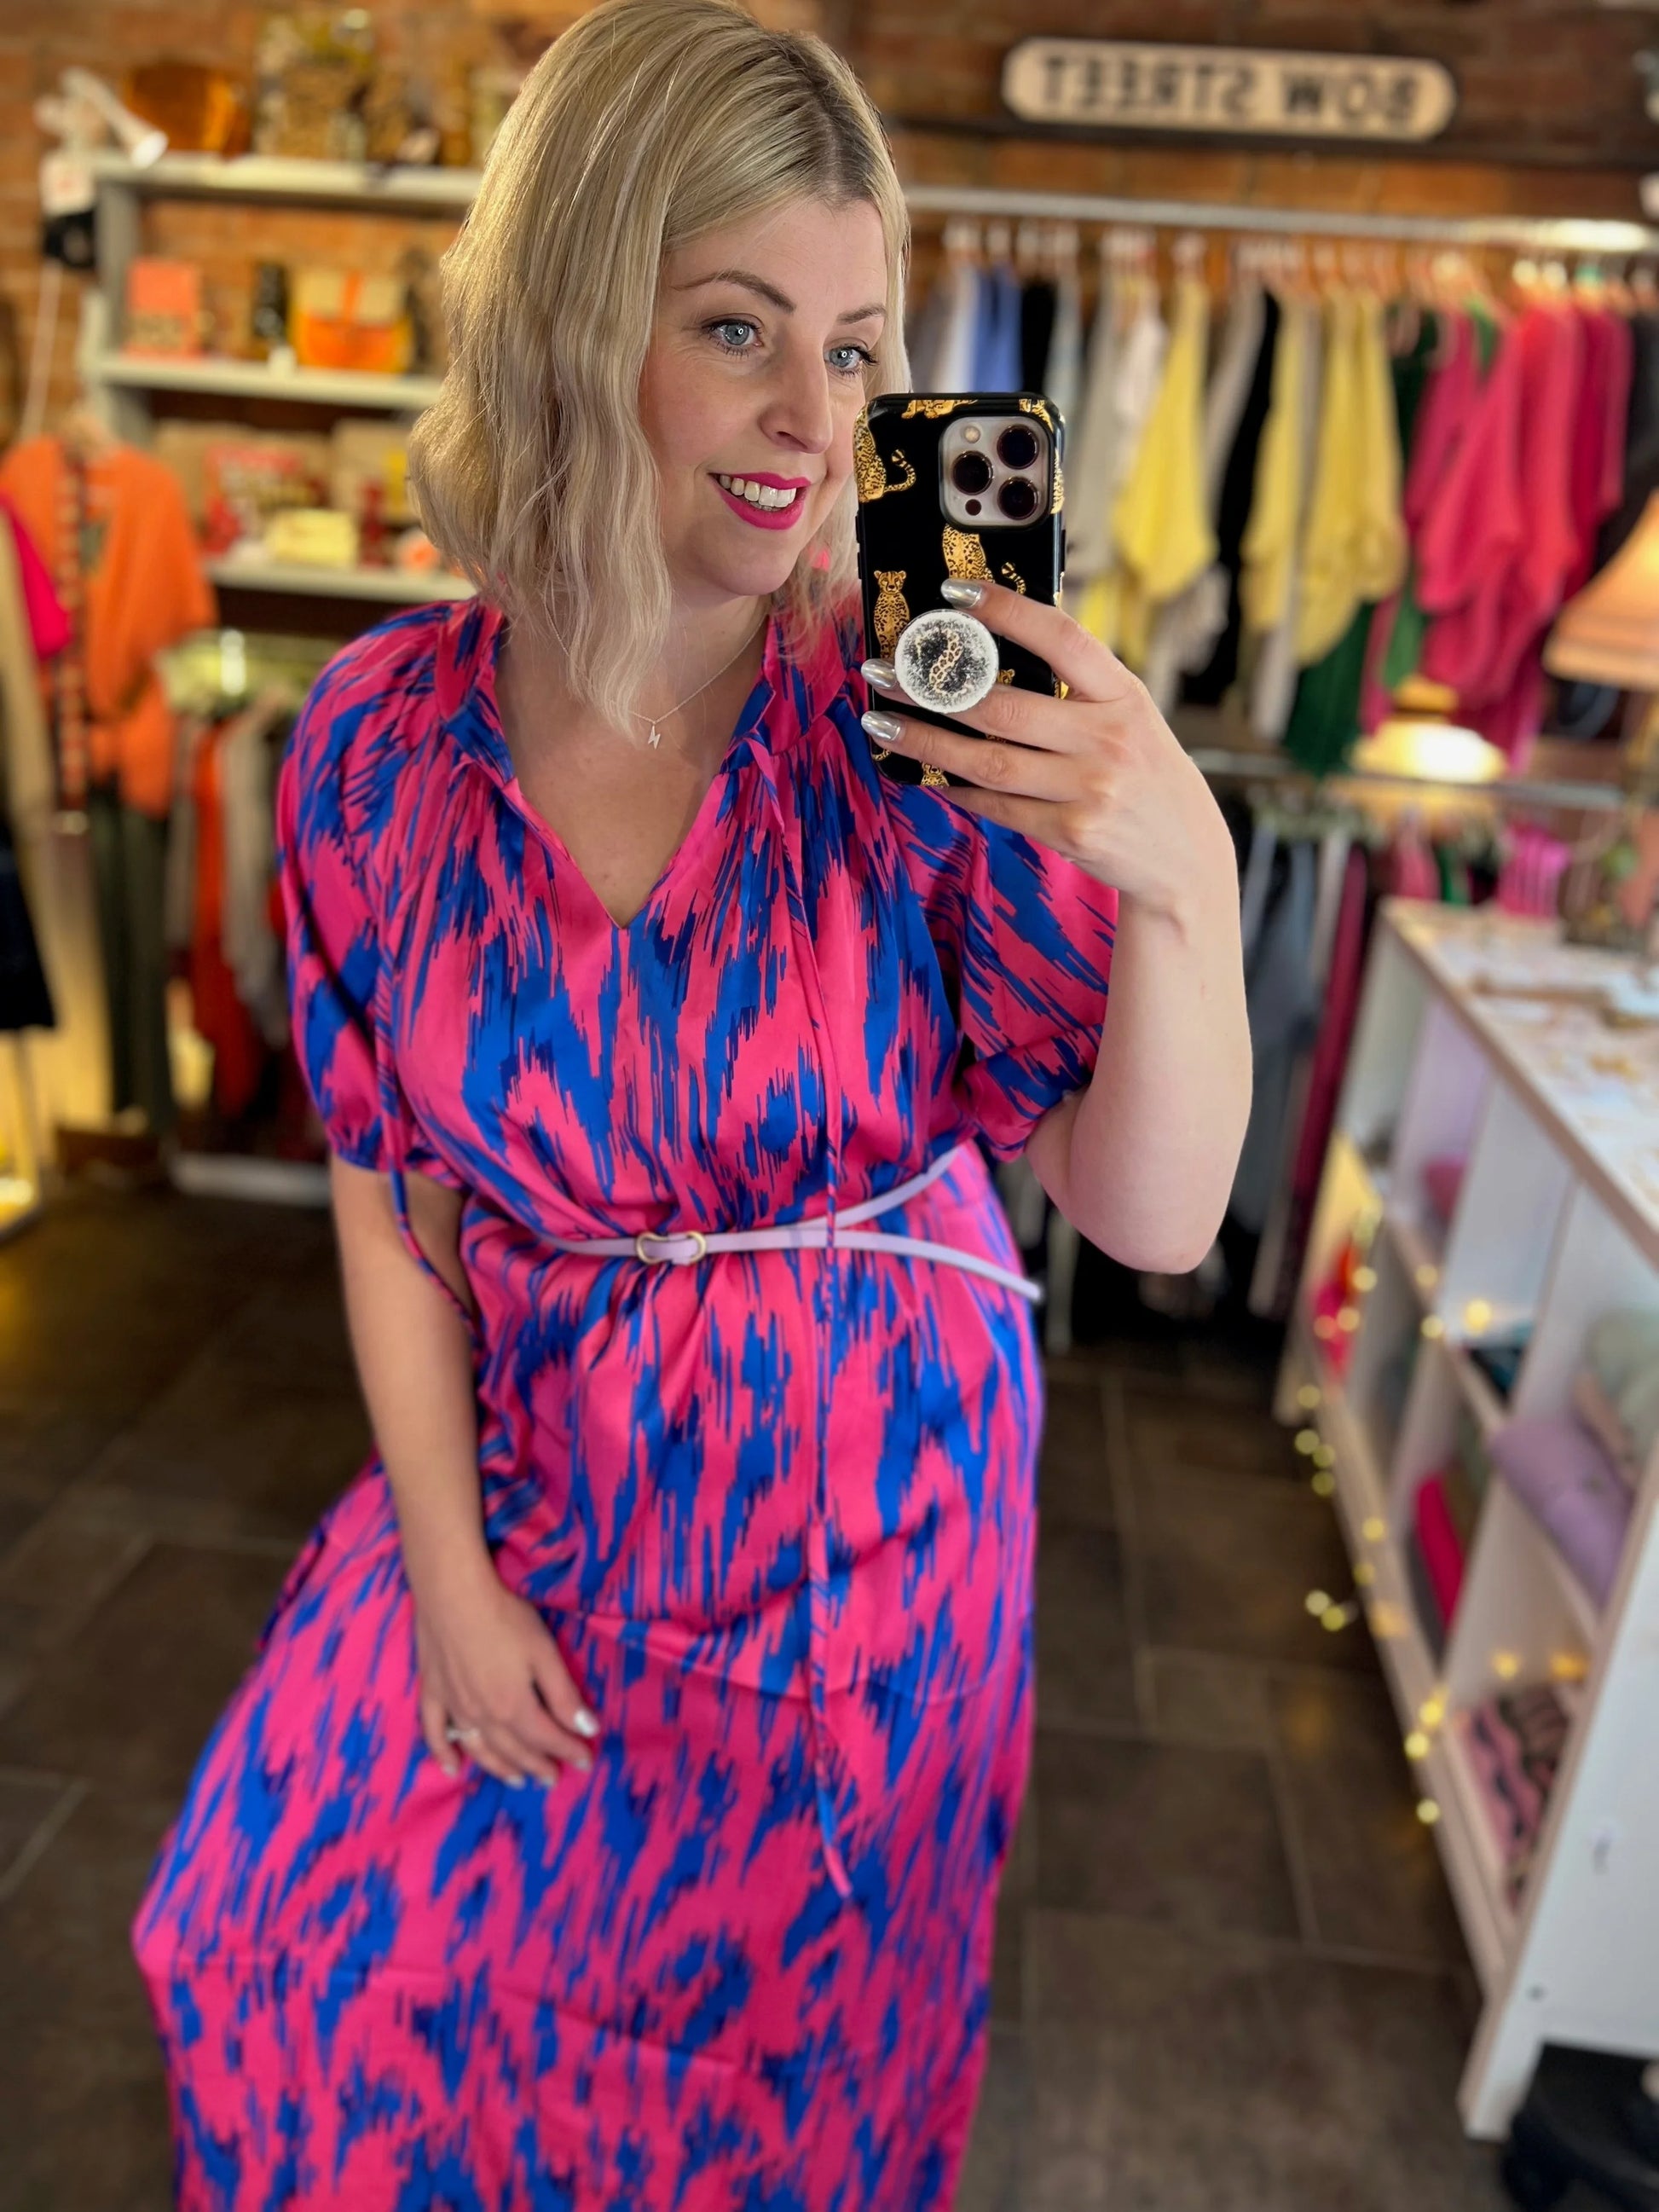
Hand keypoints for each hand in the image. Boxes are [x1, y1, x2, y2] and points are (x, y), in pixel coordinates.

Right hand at [413, 1556, 600, 1789]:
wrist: (451, 1596)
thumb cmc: (504, 1619)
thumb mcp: (544, 1654)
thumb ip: (564, 1696)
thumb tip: (587, 1729)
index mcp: (514, 1708)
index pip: (547, 1738)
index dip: (569, 1749)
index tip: (585, 1760)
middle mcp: (484, 1718)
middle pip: (515, 1749)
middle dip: (538, 1765)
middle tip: (553, 1776)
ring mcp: (454, 1709)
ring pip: (480, 1750)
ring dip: (501, 1768)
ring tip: (518, 1780)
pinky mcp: (432, 1694)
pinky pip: (436, 1734)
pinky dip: (444, 1755)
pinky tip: (453, 1769)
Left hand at [860, 578, 1233, 927]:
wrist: (1186, 858)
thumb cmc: (1145, 776)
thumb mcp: (1130, 719)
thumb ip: (1078, 690)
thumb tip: (990, 653)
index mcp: (1124, 696)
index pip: (1061, 637)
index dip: (1005, 611)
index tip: (953, 593)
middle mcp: (1109, 739)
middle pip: (1003, 706)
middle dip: (932, 688)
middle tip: (882, 670)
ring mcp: (1090, 790)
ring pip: (986, 760)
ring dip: (924, 739)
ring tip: (880, 721)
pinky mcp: (1072, 833)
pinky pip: (996, 806)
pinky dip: (954, 787)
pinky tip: (923, 771)